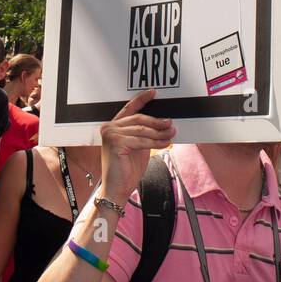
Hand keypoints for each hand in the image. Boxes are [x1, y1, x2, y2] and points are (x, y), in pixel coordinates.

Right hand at [99, 89, 175, 206]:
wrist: (117, 188)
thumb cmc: (126, 170)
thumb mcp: (138, 147)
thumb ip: (144, 134)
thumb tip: (162, 124)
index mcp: (113, 127)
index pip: (129, 109)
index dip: (141, 99)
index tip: (153, 92)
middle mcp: (109, 128)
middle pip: (138, 119)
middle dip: (157, 121)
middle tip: (171, 124)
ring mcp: (111, 135)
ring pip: (142, 130)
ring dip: (159, 133)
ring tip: (171, 134)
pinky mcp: (116, 143)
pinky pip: (141, 140)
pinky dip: (156, 142)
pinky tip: (165, 144)